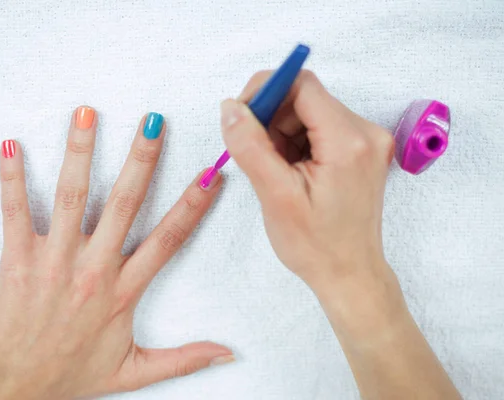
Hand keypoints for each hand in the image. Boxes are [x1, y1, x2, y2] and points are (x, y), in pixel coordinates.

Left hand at [0, 108, 232, 399]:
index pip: (168, 239)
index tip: (210, 174)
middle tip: (153, 122)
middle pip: (125, 204)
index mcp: (123, 291)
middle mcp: (93, 269)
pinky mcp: (18, 258)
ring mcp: (55, 260)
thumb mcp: (133, 372)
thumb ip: (183, 359)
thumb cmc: (69, 374)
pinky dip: (11, 178)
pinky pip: (14, 212)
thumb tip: (227, 353)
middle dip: (141, 159)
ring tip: (88, 114)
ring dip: (80, 153)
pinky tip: (11, 146)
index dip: (192, 205)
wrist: (10, 385)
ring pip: (72, 197)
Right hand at [221, 71, 459, 398]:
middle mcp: (365, 133)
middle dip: (272, 117)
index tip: (241, 117)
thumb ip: (250, 145)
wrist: (349, 274)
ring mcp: (366, 140)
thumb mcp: (275, 195)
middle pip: (305, 97)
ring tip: (276, 170)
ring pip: (308, 111)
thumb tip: (230, 107)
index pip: (302, 84)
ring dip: (282, 131)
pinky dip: (296, 141)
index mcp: (348, 141)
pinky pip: (318, 127)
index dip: (266, 92)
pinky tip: (290, 170)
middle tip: (256, 153)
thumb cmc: (316, 245)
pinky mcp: (360, 150)